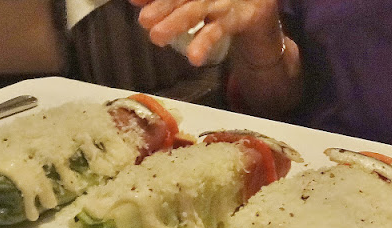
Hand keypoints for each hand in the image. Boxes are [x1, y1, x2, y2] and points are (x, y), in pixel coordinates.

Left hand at [129, 0, 278, 65]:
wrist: (256, 6)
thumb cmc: (216, 2)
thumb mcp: (190, 1)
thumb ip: (166, 1)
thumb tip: (135, 2)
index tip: (135, 2)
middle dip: (163, 6)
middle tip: (144, 21)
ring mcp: (223, 0)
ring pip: (197, 9)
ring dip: (177, 22)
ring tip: (157, 37)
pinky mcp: (237, 16)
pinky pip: (218, 30)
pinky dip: (205, 42)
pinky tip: (193, 57)